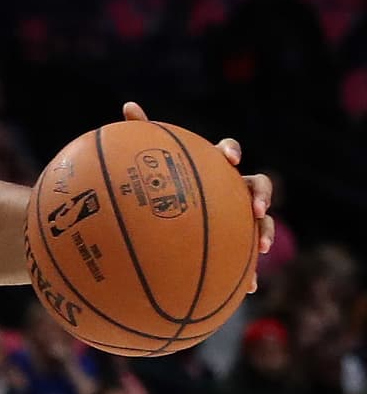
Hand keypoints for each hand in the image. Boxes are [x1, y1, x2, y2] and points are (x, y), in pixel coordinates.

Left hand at [123, 103, 272, 292]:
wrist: (164, 221)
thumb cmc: (158, 186)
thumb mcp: (148, 163)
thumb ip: (142, 134)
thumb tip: (128, 104)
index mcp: (212, 168)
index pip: (227, 152)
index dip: (230, 152)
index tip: (226, 159)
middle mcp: (231, 190)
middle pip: (257, 186)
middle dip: (261, 195)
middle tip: (255, 207)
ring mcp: (238, 219)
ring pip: (262, 223)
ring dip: (265, 232)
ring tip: (260, 248)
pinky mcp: (236, 246)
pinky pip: (246, 260)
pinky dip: (248, 273)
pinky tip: (246, 290)